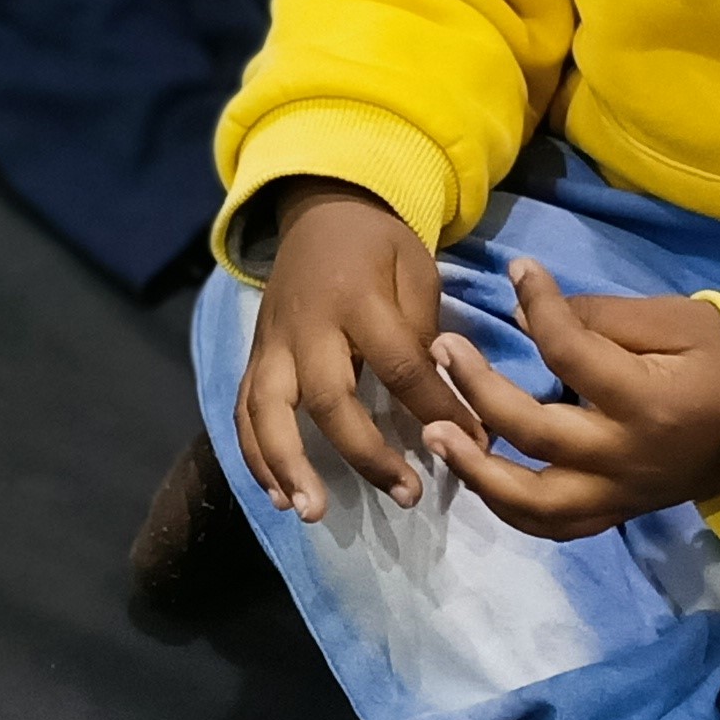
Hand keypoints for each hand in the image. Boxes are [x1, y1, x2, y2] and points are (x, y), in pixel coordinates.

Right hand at [235, 183, 489, 521]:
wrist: (320, 208)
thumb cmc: (379, 244)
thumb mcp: (416, 270)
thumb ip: (423, 334)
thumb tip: (451, 406)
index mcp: (357, 297)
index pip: (398, 364)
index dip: (437, 408)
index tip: (475, 444)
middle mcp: (307, 324)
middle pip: (327, 397)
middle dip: (364, 453)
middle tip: (405, 495)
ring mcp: (273, 342)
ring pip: (268, 409)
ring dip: (287, 464)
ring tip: (310, 511)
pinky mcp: (255, 356)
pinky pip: (244, 409)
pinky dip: (255, 455)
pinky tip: (277, 496)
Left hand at [416, 260, 719, 541]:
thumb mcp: (676, 322)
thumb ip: (599, 319)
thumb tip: (524, 315)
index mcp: (650, 405)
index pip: (572, 354)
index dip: (539, 307)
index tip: (518, 269)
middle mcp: (628, 460)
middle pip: (536, 433)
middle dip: (479, 390)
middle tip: (442, 349)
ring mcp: (621, 495)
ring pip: (534, 504)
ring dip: (477, 471)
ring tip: (435, 434)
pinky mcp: (618, 513)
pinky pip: (554, 527)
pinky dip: (509, 509)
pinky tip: (474, 476)